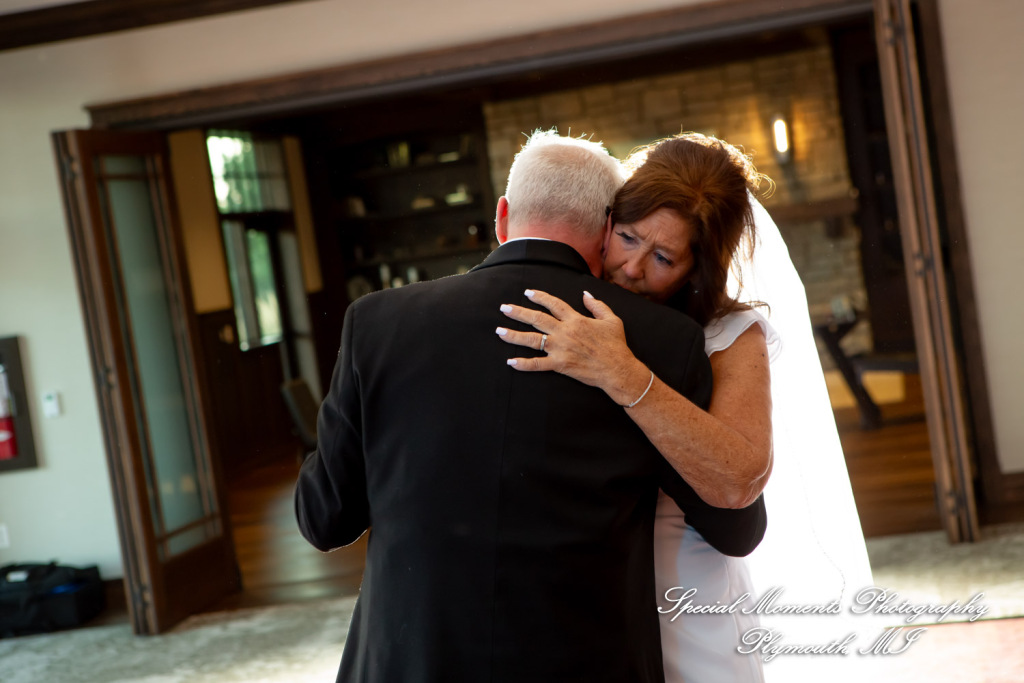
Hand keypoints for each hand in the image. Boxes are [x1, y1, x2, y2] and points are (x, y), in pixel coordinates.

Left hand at [496, 289, 650, 403]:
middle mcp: (564, 332)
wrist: (617, 369)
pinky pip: (537, 364)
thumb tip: (585, 294)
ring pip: (532, 340)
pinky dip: (523, 364)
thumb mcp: (611, 319)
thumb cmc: (616, 345)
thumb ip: (597, 305)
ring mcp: (560, 348)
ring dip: (514, 335)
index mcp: (576, 319)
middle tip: (504, 308)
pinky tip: (511, 362)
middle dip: (518, 312)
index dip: (539, 297)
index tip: (528, 293)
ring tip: (499, 331)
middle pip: (537, 319)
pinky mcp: (560, 364)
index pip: (554, 304)